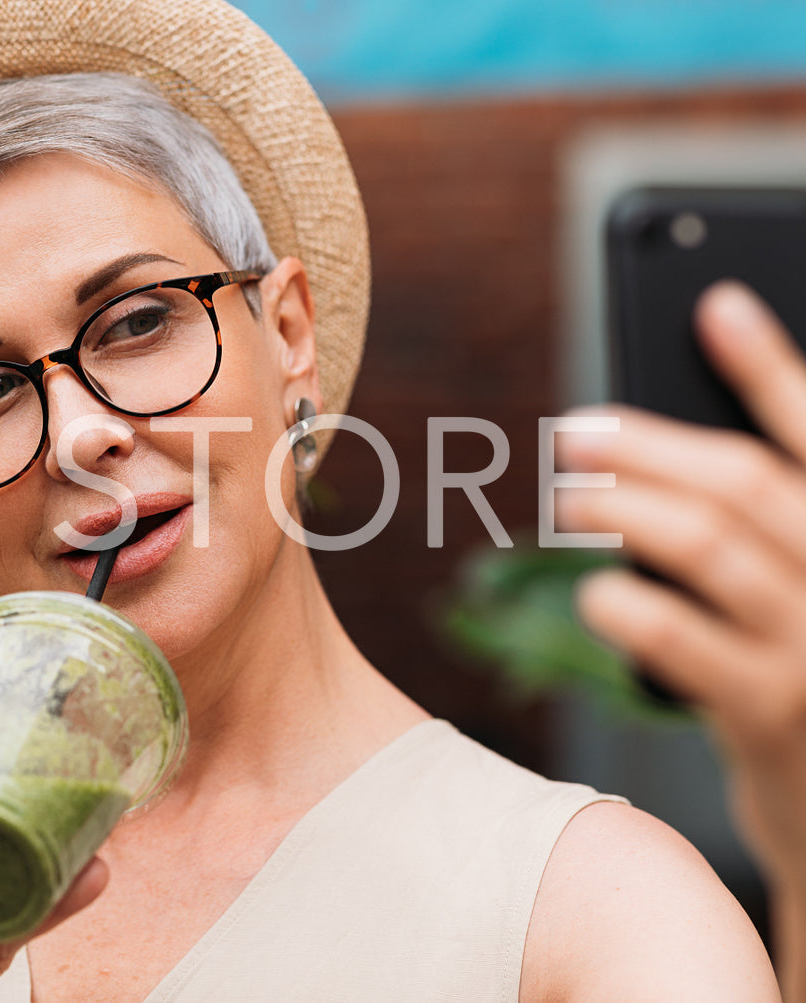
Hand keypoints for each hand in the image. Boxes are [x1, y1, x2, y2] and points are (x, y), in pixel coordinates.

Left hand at [554, 281, 805, 898]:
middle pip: (743, 483)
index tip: (713, 306)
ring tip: (567, 497)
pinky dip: (625, 604)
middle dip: (647, 445)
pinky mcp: (770, 718)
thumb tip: (678, 438)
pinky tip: (598, 596)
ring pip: (707, 547)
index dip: (768, 366)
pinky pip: (680, 639)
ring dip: (621, 510)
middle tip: (572, 432)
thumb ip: (772, 518)